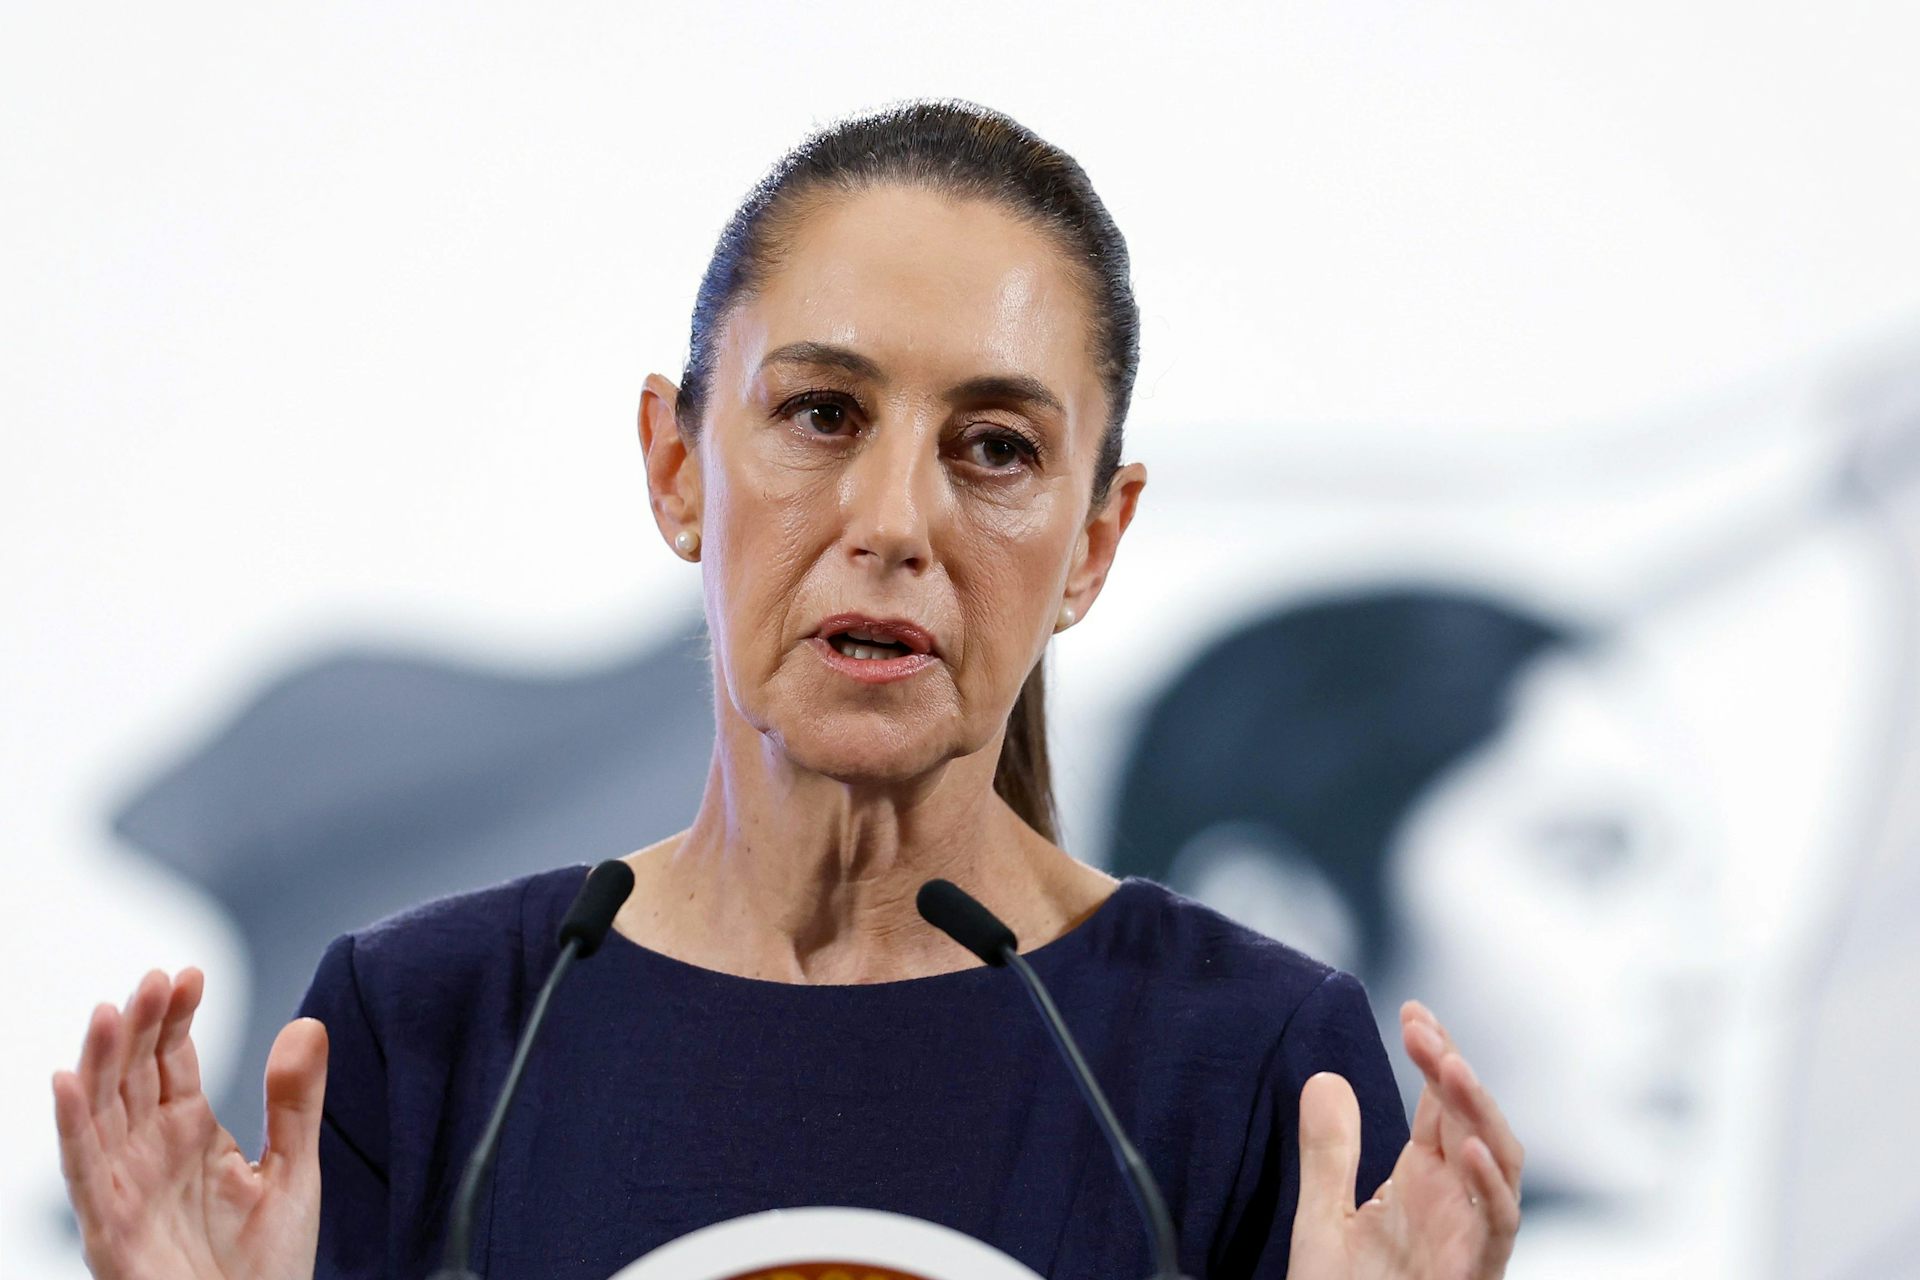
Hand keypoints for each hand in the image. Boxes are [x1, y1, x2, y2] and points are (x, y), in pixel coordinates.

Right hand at [51, 967, 326, 1279]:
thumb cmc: (267, 1264)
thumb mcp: (294, 1169)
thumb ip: (298, 1102)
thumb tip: (307, 1023)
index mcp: (190, 1133)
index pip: (172, 1060)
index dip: (176, 1017)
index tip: (189, 973)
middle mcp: (150, 1152)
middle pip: (133, 1075)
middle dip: (140, 1026)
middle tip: (154, 979)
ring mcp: (126, 1187)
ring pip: (102, 1112)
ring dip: (101, 1062)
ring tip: (110, 1011)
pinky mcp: (110, 1228)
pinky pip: (84, 1171)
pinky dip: (72, 1126)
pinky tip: (68, 1081)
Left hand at [1287, 1000, 1522, 1278]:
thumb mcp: (1323, 1218)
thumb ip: (1329, 1151)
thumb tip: (1325, 1075)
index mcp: (1426, 1181)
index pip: (1443, 1103)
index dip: (1436, 1053)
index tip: (1413, 1008)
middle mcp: (1456, 1202)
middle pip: (1474, 1119)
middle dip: (1455, 1069)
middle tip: (1421, 1027)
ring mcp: (1470, 1236)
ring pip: (1499, 1161)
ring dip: (1479, 1111)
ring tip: (1448, 1065)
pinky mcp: (1473, 1272)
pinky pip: (1495, 1226)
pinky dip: (1487, 1186)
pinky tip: (1460, 1148)